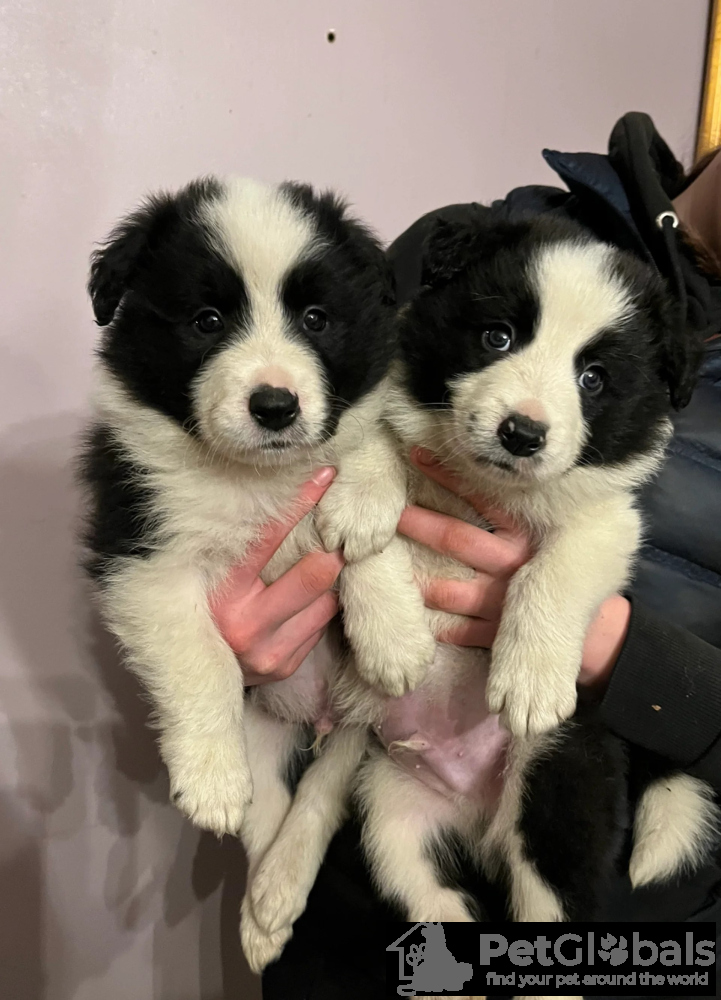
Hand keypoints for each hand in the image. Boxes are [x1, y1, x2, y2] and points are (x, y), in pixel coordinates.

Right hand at [210, 467, 343, 684]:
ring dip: (329, 583)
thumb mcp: (214, 578)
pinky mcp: (285, 666)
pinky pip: (321, 626)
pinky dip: (321, 608)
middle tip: (341, 534)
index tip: (324, 476)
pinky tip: (309, 603)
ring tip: (324, 569)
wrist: (195, 674)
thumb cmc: (208, 611)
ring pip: (326, 601)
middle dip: (332, 551)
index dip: (300, 504)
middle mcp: (245, 625)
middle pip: (314, 574)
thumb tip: (277, 503)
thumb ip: (242, 549)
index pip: (268, 538)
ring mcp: (269, 650)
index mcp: (223, 593)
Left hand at [398, 449, 628, 693]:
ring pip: (455, 590)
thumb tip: (483, 465)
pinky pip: (464, 631)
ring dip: (422, 581)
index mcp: (527, 535)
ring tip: (388, 568)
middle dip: (421, 523)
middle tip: (387, 510)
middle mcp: (515, 564)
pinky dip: (442, 626)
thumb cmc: (563, 572)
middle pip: (459, 539)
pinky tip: (417, 619)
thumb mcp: (550, 536)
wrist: (598, 631)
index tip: (416, 456)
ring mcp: (507, 601)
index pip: (482, 498)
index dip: (447, 477)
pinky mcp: (503, 636)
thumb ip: (516, 509)